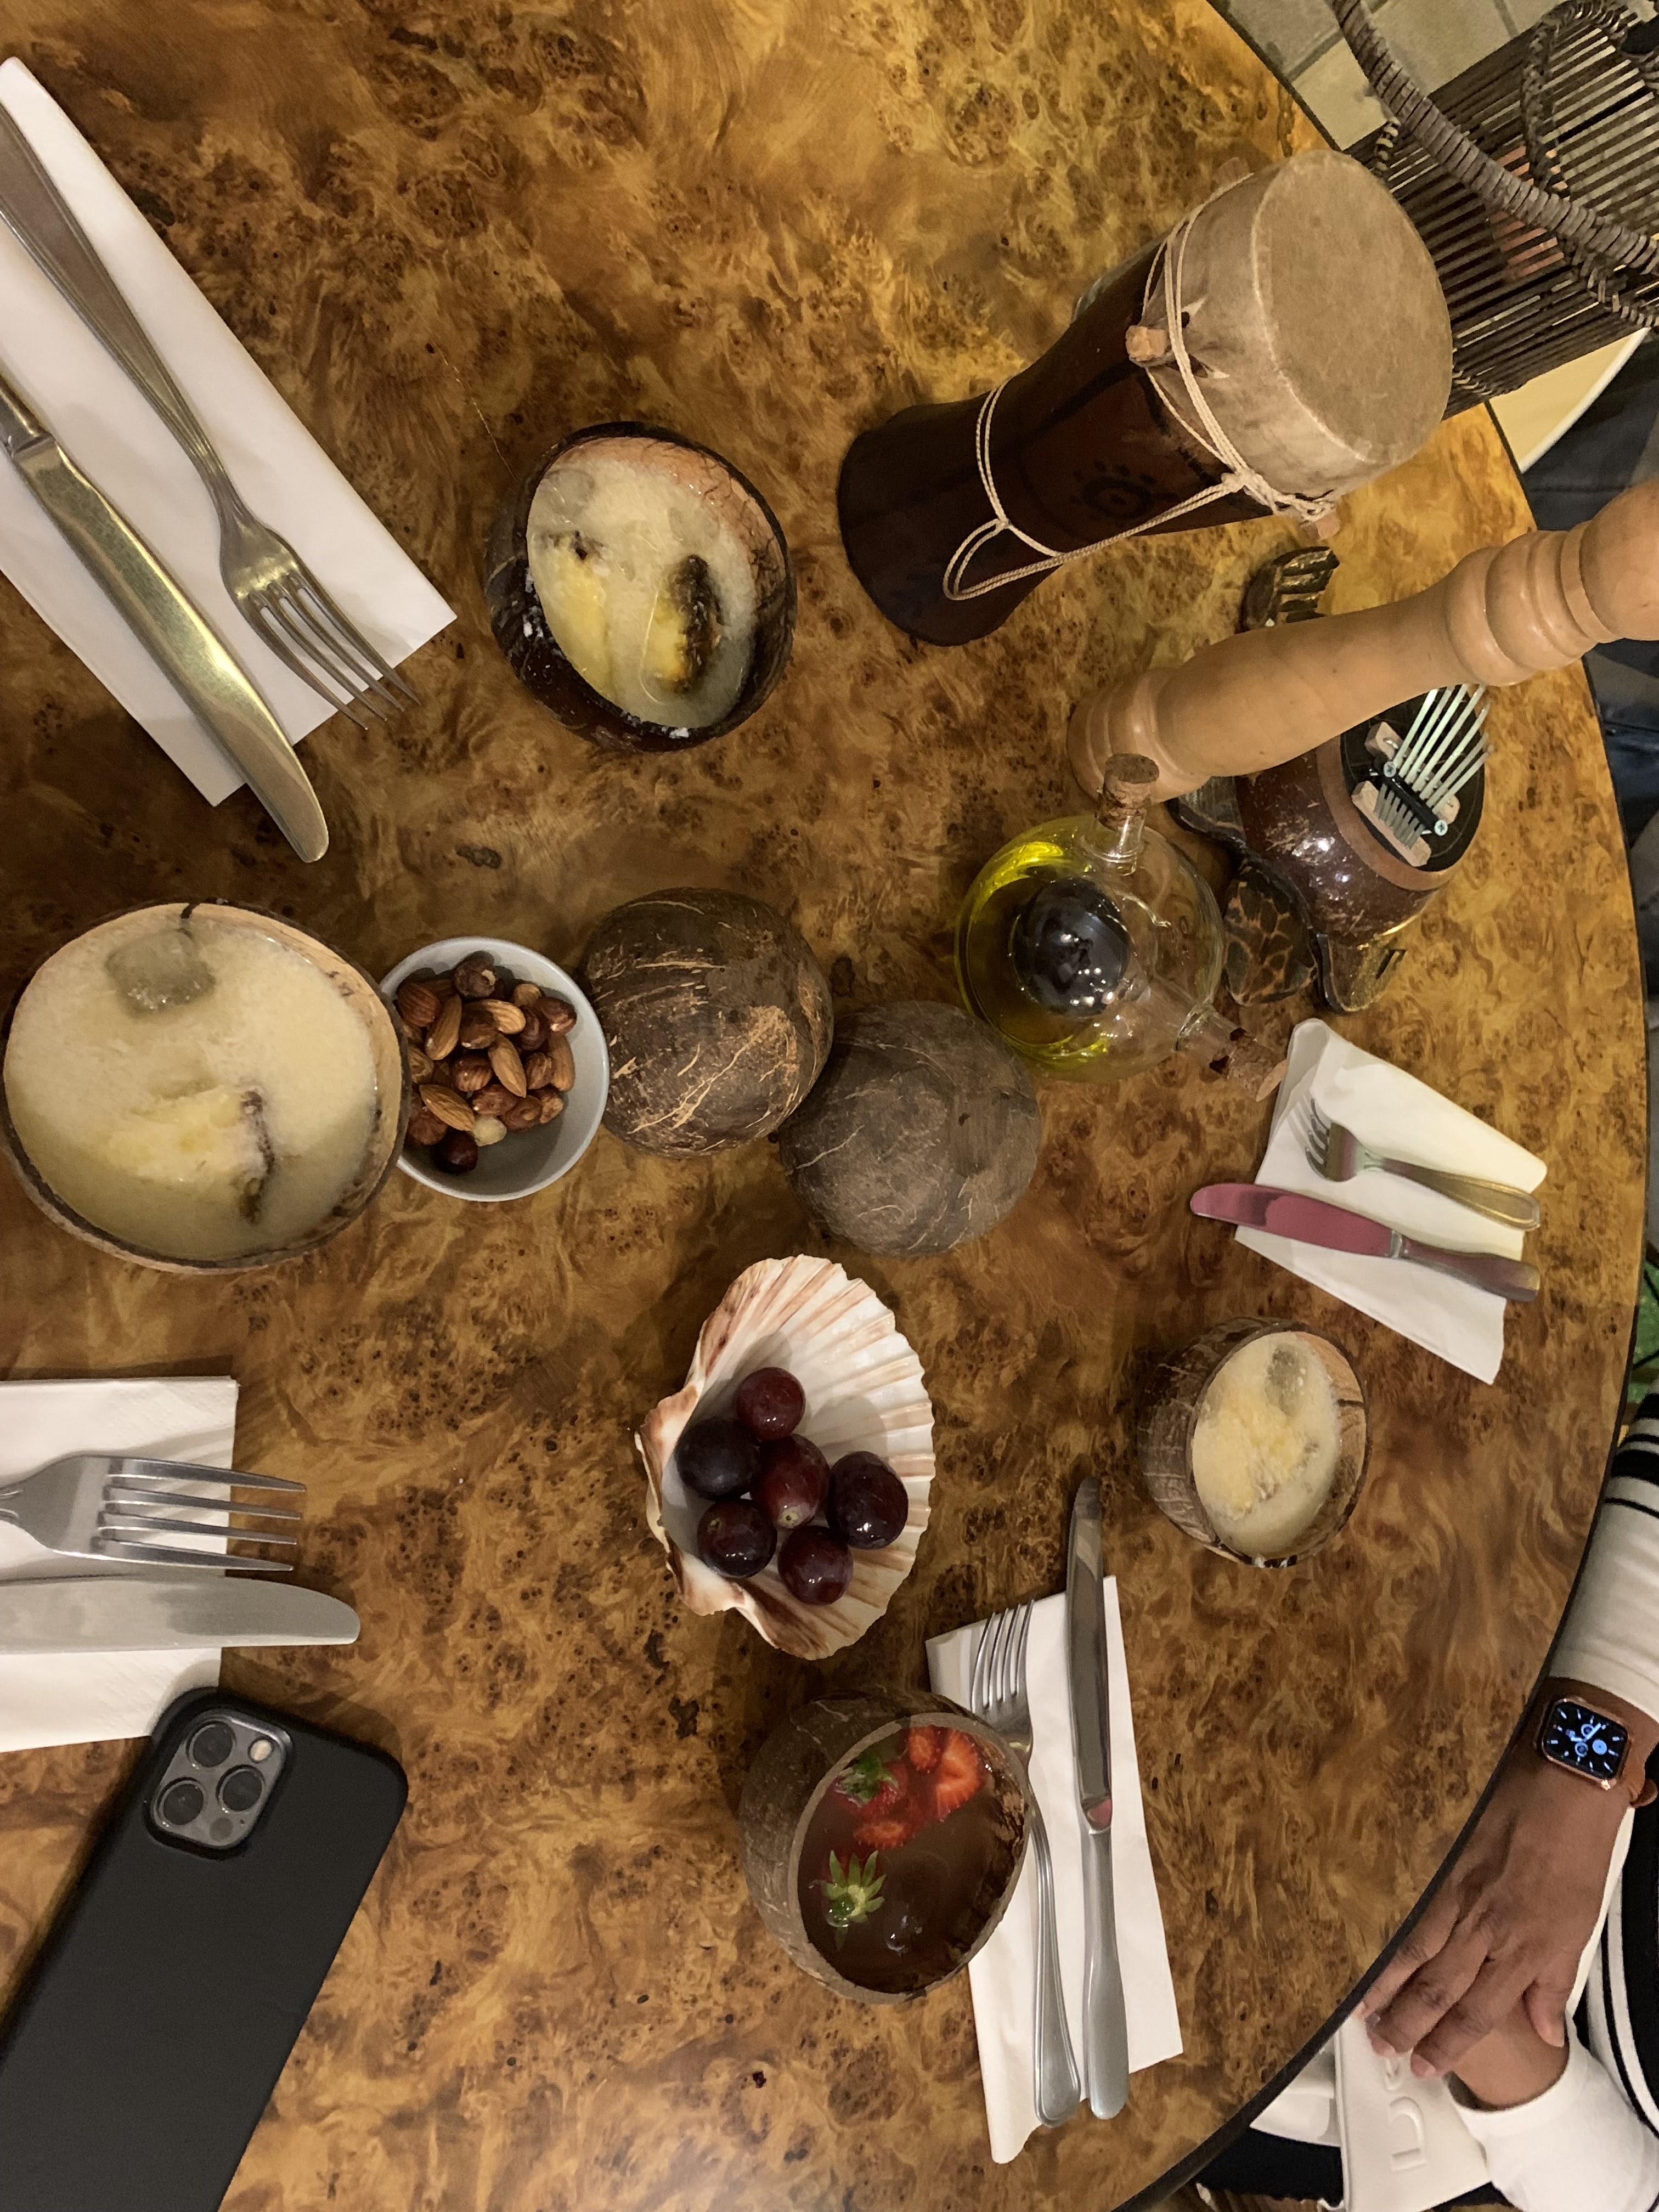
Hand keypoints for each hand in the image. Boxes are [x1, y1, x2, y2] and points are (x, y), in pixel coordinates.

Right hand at [1360, 1749, 1626, 2078]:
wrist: (1563, 1785)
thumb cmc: (1576, 1851)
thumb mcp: (1580, 1925)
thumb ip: (1555, 1983)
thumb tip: (1545, 2031)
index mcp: (1525, 1948)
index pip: (1478, 2013)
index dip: (1448, 2045)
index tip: (1426, 2065)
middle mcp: (1486, 1927)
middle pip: (1437, 1989)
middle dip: (1405, 2026)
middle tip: (1381, 2049)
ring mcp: (1458, 1893)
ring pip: (1412, 1951)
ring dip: (1384, 1986)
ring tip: (1361, 2011)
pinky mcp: (1441, 1862)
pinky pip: (1408, 1908)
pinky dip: (1383, 1934)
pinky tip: (1364, 1946)